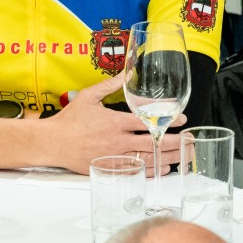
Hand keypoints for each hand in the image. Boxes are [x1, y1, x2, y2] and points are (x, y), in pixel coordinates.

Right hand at [46, 75, 184, 173]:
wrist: (52, 142)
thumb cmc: (70, 119)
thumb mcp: (89, 96)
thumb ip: (111, 85)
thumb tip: (126, 72)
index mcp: (116, 122)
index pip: (148, 121)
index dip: (168, 120)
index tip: (182, 120)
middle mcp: (118, 141)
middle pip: (153, 142)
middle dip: (175, 141)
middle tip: (190, 140)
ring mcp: (114, 156)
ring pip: (147, 159)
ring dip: (167, 157)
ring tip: (184, 156)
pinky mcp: (109, 168)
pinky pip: (135, 171)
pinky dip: (151, 170)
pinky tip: (163, 168)